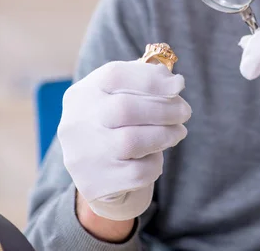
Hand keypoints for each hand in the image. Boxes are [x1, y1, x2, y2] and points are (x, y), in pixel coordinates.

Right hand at [57, 61, 190, 221]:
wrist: (97, 174)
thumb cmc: (115, 126)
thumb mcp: (121, 98)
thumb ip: (143, 83)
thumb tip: (173, 81)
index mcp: (80, 94)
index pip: (115, 76)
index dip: (151, 79)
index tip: (179, 85)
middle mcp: (75, 123)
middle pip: (125, 108)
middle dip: (163, 108)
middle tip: (185, 112)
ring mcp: (82, 155)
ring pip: (132, 141)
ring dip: (165, 135)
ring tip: (178, 132)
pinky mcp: (95, 183)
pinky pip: (137, 172)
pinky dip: (154, 163)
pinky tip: (155, 157)